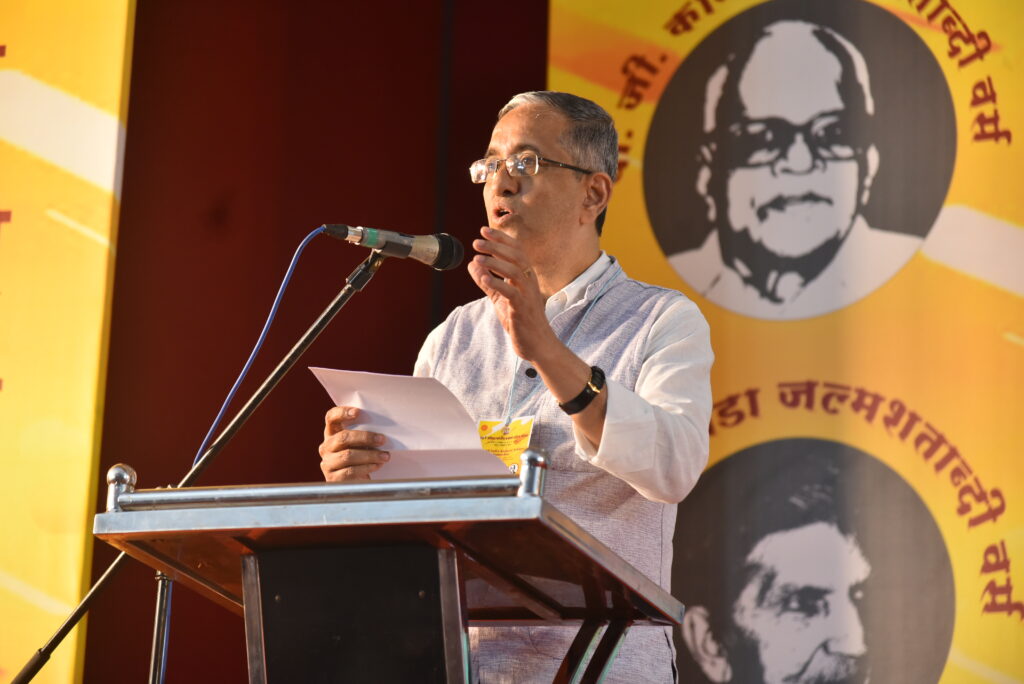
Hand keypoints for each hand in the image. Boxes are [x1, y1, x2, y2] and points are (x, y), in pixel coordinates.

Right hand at [318, 406, 389, 481]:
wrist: (355, 482)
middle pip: (343, 437)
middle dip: (365, 437)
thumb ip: (364, 432)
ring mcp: (328, 462)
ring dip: (370, 455)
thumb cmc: (360, 457)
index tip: (358, 412)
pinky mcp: (333, 478)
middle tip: (382, 439)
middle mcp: (327, 446)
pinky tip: (376, 465)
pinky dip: (366, 468)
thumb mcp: (360, 443)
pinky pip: (350, 471)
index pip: (331, 417)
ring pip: (348, 455)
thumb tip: (381, 429)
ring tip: (385, 456)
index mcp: (332, 432)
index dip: (342, 413)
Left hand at [467, 226, 558, 362]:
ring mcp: (527, 295)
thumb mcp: (500, 298)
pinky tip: (484, 279)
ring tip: (477, 258)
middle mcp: (529, 282)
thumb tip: (472, 263)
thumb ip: (487, 281)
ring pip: (514, 271)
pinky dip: (497, 284)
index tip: (484, 230)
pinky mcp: (522, 309)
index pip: (516, 250)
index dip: (501, 239)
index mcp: (526, 276)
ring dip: (495, 263)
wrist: (536, 344)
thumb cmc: (520, 320)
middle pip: (516, 256)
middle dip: (496, 246)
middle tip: (476, 242)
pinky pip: (511, 292)